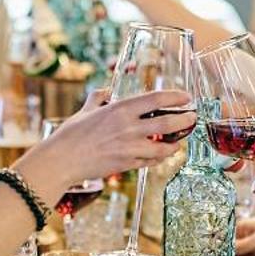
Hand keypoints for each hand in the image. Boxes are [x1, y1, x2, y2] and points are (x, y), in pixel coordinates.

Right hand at [16, 88, 196, 199]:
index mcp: (120, 109)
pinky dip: (159, 157)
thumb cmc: (71, 135)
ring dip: (176, 143)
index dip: (175, 96)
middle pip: (168, 122)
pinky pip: (151, 161)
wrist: (62, 161)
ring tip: (180, 141)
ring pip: (164, 146)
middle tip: (192, 118)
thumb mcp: (86, 110)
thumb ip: (98, 98)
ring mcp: (130, 148)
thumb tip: (105, 91)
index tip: (186, 96)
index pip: (156, 98)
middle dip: (185, 119)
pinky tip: (162, 154)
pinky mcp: (128, 164)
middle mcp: (129, 127)